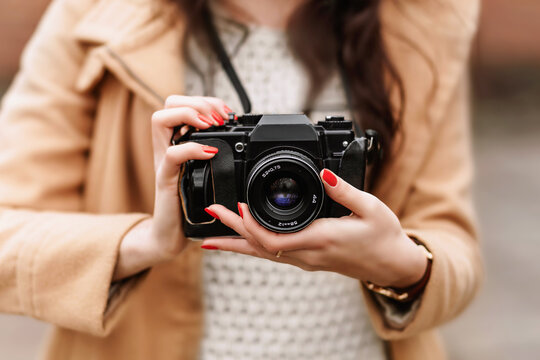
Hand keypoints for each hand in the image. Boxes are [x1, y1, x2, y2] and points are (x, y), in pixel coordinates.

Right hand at [113, 96, 232, 280]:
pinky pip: (172, 155)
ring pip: (160, 119)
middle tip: (219, 117)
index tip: (227, 113)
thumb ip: (214, 156)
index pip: (182, 103)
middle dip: (198, 101)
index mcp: (177, 142)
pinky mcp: (164, 180)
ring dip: (190, 114)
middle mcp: (166, 147)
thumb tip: (240, 140)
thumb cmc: (190, 205)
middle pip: (169, 103)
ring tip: (211, 125)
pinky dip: (192, 148)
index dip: (205, 100)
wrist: (170, 235)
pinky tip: (210, 153)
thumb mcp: (205, 174)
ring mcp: (163, 162)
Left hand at [201, 169, 427, 287]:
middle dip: (232, 231)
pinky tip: (242, 241)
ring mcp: (306, 260)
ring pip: (263, 253)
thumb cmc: (384, 237)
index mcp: (320, 239)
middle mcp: (308, 254)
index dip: (250, 224)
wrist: (393, 266)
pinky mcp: (308, 259)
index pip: (273, 238)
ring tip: (212, 234)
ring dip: (237, 242)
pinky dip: (253, 246)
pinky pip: (273, 254)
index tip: (236, 205)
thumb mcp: (370, 207)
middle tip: (210, 214)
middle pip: (260, 247)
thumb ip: (344, 190)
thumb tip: (323, 172)